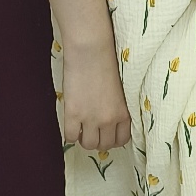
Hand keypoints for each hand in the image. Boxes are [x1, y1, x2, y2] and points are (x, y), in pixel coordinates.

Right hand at [61, 38, 132, 152]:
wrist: (91, 50)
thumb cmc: (107, 61)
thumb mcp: (120, 89)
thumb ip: (117, 106)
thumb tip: (109, 117)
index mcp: (124, 112)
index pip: (122, 139)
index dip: (113, 138)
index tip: (107, 133)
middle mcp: (109, 119)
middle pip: (105, 145)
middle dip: (99, 140)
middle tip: (92, 131)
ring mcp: (91, 118)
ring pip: (89, 145)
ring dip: (84, 139)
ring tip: (81, 128)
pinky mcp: (73, 114)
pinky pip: (71, 137)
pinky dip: (70, 134)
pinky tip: (71, 125)